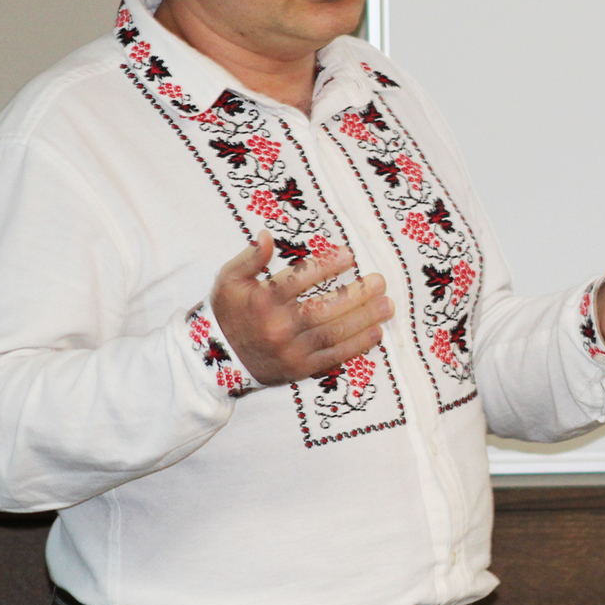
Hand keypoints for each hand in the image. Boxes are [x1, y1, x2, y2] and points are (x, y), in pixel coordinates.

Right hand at [211, 231, 392, 385]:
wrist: (216, 358)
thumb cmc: (229, 311)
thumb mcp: (229, 279)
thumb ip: (250, 257)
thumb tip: (267, 235)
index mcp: (263, 301)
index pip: (299, 280)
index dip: (326, 267)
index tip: (350, 256)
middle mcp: (278, 327)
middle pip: (323, 309)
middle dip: (356, 295)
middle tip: (380, 281)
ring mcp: (290, 351)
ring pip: (332, 334)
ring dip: (363, 319)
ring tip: (387, 305)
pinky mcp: (299, 369)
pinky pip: (332, 357)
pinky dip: (356, 346)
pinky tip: (376, 333)